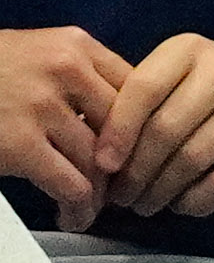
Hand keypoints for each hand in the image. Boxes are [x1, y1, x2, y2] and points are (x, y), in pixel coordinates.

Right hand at [0, 26, 131, 232]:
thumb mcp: (37, 55)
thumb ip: (79, 76)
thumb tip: (128, 120)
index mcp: (76, 45)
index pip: (139, 92)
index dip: (145, 132)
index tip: (140, 157)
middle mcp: (66, 69)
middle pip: (126, 129)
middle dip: (127, 168)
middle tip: (121, 191)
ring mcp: (42, 105)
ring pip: (101, 163)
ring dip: (101, 197)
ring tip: (90, 210)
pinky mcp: (19, 144)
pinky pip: (72, 186)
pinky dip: (78, 209)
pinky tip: (71, 217)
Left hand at [95, 35, 213, 220]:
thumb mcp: (183, 69)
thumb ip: (146, 98)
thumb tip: (104, 154)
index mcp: (189, 50)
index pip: (143, 90)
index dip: (117, 132)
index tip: (102, 165)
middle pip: (165, 131)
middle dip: (136, 171)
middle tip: (122, 196)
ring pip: (192, 160)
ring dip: (161, 191)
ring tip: (147, 204)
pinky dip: (197, 201)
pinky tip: (183, 205)